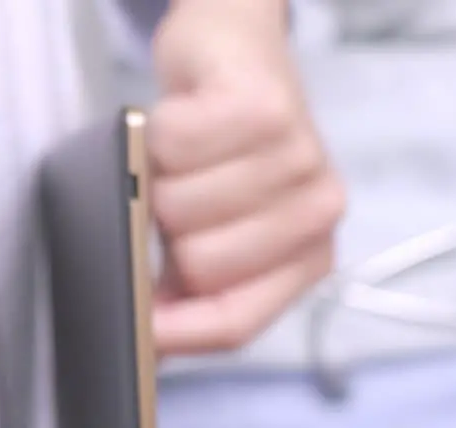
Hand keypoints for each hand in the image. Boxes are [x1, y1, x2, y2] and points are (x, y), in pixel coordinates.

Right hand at [147, 0, 343, 354]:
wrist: (229, 56)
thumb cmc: (215, 153)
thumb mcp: (205, 233)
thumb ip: (186, 294)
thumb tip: (146, 343)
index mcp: (307, 258)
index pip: (235, 324)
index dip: (176, 333)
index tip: (137, 329)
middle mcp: (318, 212)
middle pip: (199, 267)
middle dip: (162, 233)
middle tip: (176, 195)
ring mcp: (299, 157)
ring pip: (176, 205)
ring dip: (157, 176)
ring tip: (180, 156)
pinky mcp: (265, 108)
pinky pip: (171, 147)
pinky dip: (156, 132)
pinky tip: (184, 117)